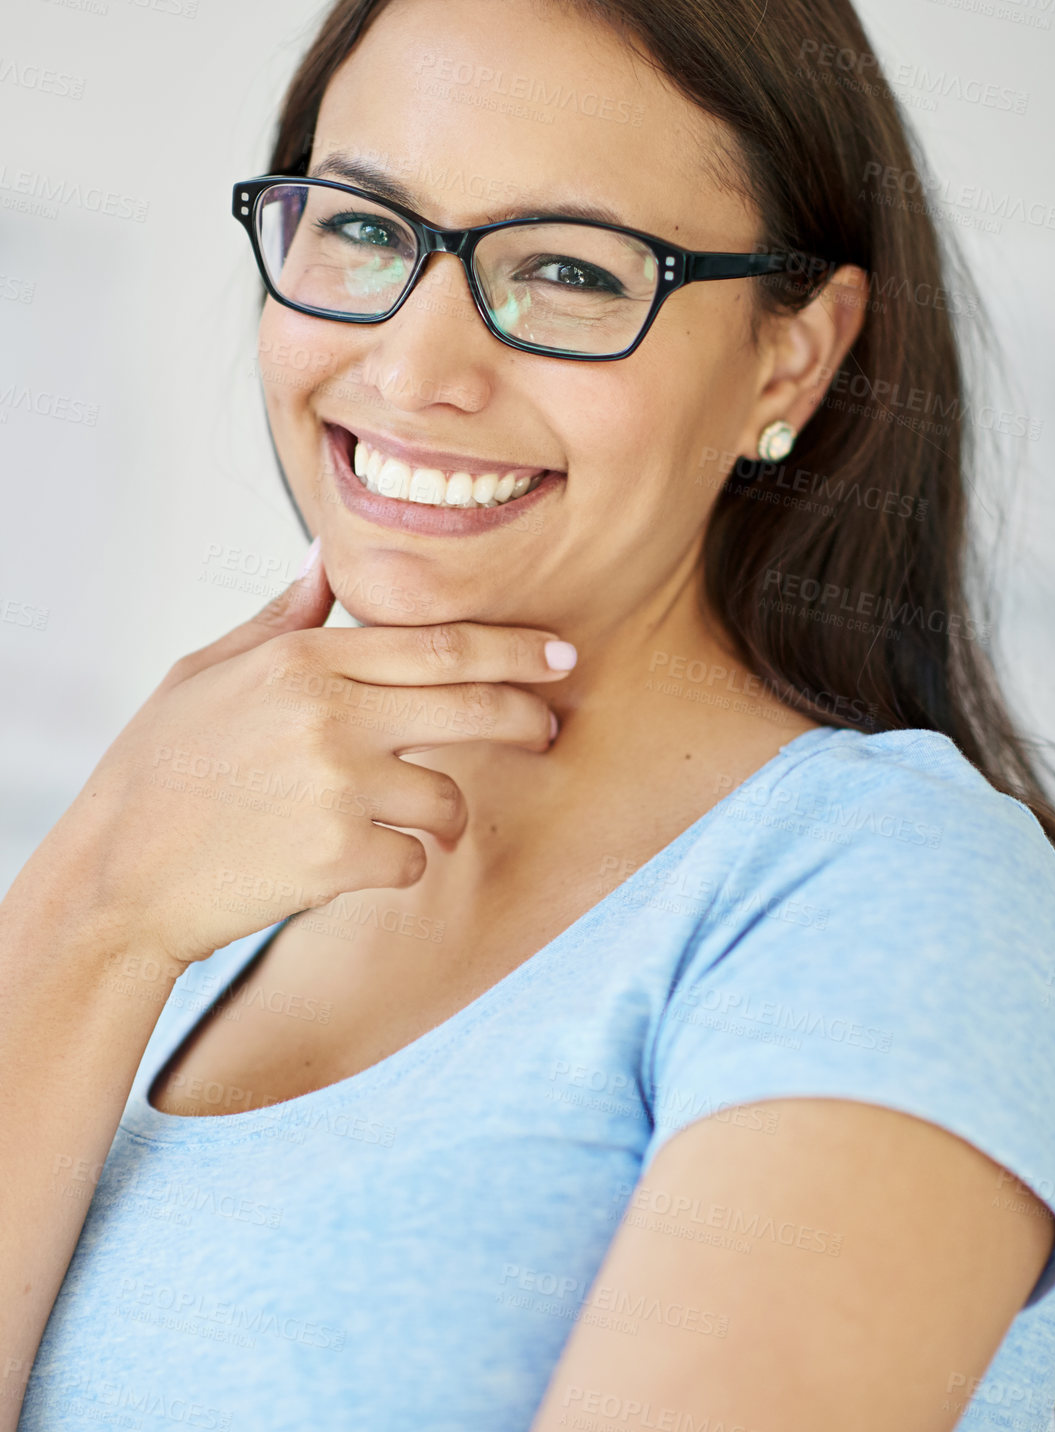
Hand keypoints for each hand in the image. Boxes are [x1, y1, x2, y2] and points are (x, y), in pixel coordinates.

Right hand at [44, 542, 573, 971]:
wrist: (118, 873)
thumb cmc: (160, 769)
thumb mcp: (207, 672)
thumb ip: (283, 619)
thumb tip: (325, 558)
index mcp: (303, 661)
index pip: (440, 642)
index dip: (513, 649)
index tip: (559, 653)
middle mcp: (331, 715)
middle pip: (470, 703)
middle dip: (525, 714)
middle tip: (550, 726)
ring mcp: (338, 788)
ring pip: (447, 796)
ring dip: (446, 812)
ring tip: (417, 821)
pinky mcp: (339, 858)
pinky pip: (414, 860)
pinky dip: (400, 865)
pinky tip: (360, 863)